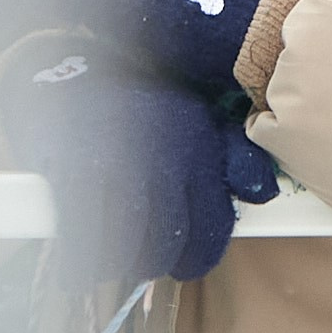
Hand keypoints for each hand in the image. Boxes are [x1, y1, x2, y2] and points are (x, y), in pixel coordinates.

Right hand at [0, 42, 278, 287]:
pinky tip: (78, 256)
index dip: (194, 257)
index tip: (179, 258)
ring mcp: (117, 168)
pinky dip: (79, 264)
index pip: (210, 232)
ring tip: (107, 246)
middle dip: (151, 260)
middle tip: (137, 249)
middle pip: (165, 251)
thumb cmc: (137, 104)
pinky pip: (82, 248)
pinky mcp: (72, 175)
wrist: (68, 68)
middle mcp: (162, 160)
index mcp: (197, 148)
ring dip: (114, 263)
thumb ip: (234, 158)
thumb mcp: (192, 118)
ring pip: (125, 256)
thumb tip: (263, 194)